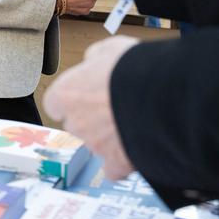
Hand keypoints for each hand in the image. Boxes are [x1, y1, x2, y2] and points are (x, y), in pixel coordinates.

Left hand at [44, 36, 139, 178]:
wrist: (163, 95)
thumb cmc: (133, 68)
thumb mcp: (109, 49)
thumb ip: (93, 58)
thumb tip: (91, 62)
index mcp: (65, 94)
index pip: (56, 104)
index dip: (72, 100)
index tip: (86, 95)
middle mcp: (74, 122)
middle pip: (76, 124)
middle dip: (92, 118)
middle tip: (116, 106)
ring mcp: (94, 145)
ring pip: (96, 145)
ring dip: (110, 137)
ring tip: (136, 121)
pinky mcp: (116, 162)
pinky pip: (113, 169)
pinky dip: (122, 163)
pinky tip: (134, 151)